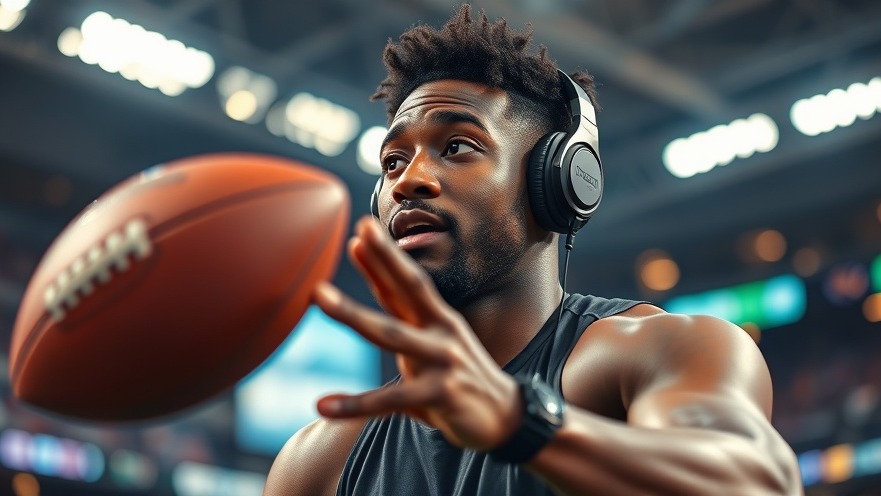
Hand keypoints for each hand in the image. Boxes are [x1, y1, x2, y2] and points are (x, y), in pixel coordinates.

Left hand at [313, 216, 520, 450]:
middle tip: (357, 235)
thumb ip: (405, 322)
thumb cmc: (460, 378)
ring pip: (391, 335)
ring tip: (319, 296)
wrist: (505, 416)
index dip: (386, 256)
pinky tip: (322, 404)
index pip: (407, 283)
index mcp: (440, 319)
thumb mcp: (435, 345)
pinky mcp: (439, 396)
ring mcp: (441, 362)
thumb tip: (378, 292)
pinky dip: (355, 405)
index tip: (363, 226)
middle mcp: (442, 333)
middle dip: (381, 262)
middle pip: (407, 292)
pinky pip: (389, 400)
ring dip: (352, 313)